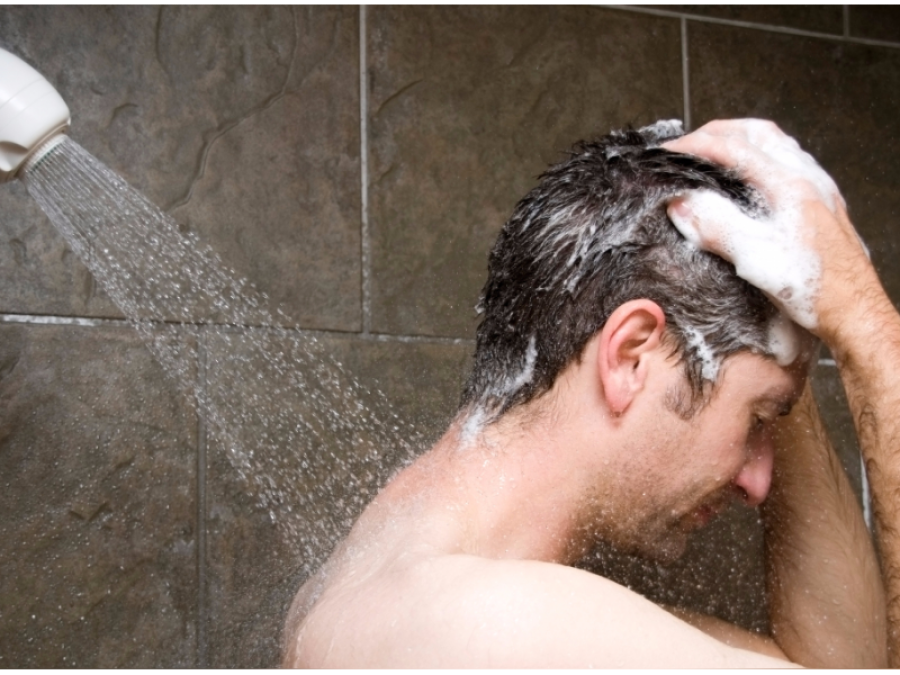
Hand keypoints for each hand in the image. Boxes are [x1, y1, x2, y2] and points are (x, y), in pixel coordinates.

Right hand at [661, 119, 873, 338]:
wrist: (854, 310)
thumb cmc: (814, 288)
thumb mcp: (755, 258)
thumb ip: (716, 225)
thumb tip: (681, 203)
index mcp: (790, 186)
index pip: (734, 148)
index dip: (695, 146)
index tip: (667, 154)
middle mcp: (807, 180)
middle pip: (758, 133)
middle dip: (718, 132)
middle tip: (689, 144)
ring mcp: (817, 190)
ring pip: (776, 145)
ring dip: (741, 141)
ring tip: (715, 153)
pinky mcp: (821, 206)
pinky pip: (788, 163)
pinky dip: (760, 158)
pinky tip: (751, 179)